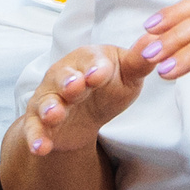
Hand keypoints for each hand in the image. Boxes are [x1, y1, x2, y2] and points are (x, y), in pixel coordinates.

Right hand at [18, 44, 153, 156]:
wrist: (85, 114)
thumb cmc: (108, 86)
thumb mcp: (128, 75)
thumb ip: (140, 61)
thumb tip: (155, 41)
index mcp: (88, 59)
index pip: (91, 60)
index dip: (95, 67)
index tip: (100, 74)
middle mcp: (64, 75)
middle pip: (64, 76)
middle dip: (69, 82)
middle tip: (75, 87)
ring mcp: (49, 97)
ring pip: (46, 101)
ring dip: (50, 108)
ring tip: (54, 115)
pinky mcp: (38, 121)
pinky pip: (34, 128)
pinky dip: (35, 138)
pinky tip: (39, 148)